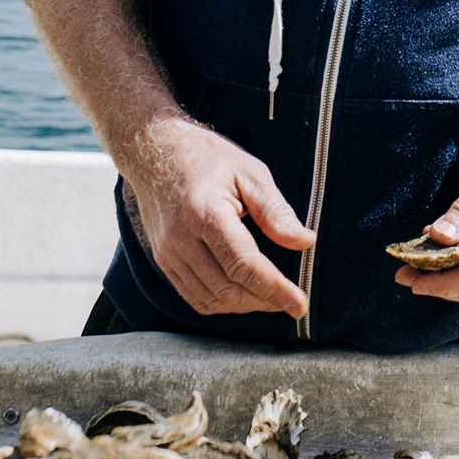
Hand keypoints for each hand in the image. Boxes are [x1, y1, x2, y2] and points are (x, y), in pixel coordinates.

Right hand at [124, 113, 315, 319]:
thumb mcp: (248, 172)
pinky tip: (242, 293)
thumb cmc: (205, 158)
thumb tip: (304, 241)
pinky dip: (222, 302)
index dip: (274, 289)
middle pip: (227, 288)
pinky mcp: (164, 261)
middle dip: (264, 300)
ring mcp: (168, 253)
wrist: (155, 152)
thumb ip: (275, 211)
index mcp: (205, 212)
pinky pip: (194, 296)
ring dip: (244, 305)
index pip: (244, 264)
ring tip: (270, 296)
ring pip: (210, 299)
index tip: (299, 304)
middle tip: (290, 298)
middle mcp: (181, 238)